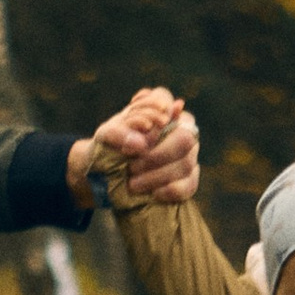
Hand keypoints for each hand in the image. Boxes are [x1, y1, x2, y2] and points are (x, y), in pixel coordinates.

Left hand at [71, 87, 199, 210]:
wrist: (107, 174)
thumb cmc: (110, 147)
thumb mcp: (105, 137)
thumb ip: (117, 134)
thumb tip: (140, 144)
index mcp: (160, 108)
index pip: (165, 101)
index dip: (152, 119)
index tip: (132, 140)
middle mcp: (181, 126)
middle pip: (184, 138)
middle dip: (157, 156)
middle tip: (132, 168)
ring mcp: (189, 152)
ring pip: (186, 163)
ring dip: (158, 176)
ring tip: (133, 184)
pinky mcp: (189, 177)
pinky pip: (190, 184)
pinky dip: (172, 190)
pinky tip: (154, 193)